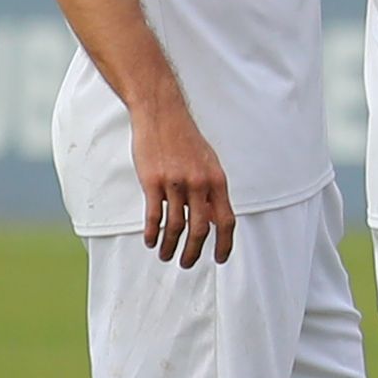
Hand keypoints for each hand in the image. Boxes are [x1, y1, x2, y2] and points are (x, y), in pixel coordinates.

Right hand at [132, 98, 232, 269]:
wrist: (162, 114)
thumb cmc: (185, 139)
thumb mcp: (208, 163)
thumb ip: (211, 190)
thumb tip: (213, 217)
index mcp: (217, 181)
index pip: (226, 220)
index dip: (225, 243)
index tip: (220, 258)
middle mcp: (199, 184)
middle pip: (200, 229)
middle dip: (194, 252)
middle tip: (187, 263)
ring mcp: (176, 183)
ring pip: (175, 227)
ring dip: (170, 246)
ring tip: (165, 255)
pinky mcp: (153, 182)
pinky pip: (154, 216)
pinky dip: (152, 233)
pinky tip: (150, 241)